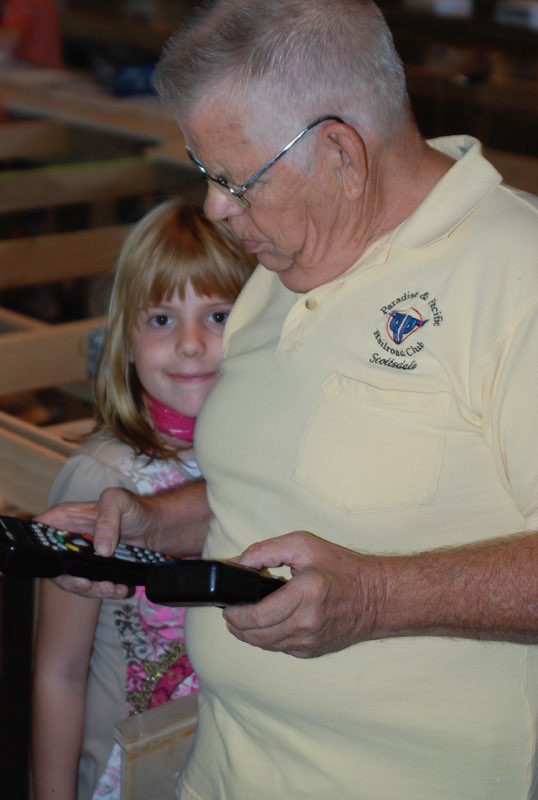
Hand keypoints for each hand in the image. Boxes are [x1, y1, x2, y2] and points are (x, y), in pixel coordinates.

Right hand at [34, 488, 152, 598]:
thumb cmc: (134, 508)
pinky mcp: (96, 570)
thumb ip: (107, 520)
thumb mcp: (119, 501)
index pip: (39, 532)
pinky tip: (120, 589)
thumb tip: (101, 551)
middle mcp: (70, 539)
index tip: (53, 564)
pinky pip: (93, 585)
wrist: (155, 528)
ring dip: (90, 589)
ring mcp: (82, 556)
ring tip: (111, 588)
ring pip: (73, 579)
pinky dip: (104, 591)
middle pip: (54, 564)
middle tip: (86, 584)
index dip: (38, 548)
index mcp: (67, 518)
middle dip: (69, 579)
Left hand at [223, 532, 384, 657]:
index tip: (227, 605)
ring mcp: (310, 641)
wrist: (376, 597)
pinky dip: (268, 638)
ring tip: (244, 618)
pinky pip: (280, 648)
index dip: (234, 613)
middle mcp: (307, 623)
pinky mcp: (312, 651)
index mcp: (304, 594)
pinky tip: (268, 623)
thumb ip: (265, 551)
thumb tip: (236, 563)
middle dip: (236, 626)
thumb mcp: (303, 545)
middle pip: (256, 635)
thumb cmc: (341, 567)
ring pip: (265, 645)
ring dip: (249, 634)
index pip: (256, 615)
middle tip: (231, 612)